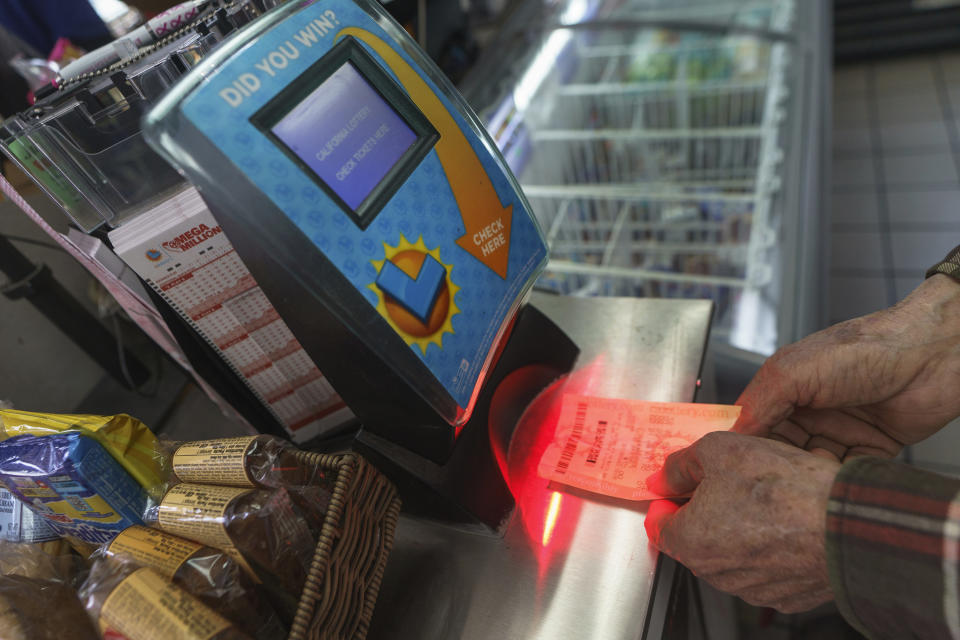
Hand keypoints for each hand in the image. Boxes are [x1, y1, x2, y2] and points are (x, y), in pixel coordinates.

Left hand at [644, 431, 839, 612]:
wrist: (846, 522)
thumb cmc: (784, 488)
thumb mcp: (719, 450)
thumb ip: (681, 465)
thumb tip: (663, 476)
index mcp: (691, 541)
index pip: (658, 525)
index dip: (667, 499)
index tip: (678, 485)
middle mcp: (718, 573)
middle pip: (695, 539)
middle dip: (704, 511)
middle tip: (725, 482)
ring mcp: (753, 589)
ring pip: (731, 554)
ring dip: (738, 529)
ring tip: (762, 498)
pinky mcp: (787, 594)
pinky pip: (765, 568)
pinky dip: (769, 546)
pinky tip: (785, 521)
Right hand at [734, 274, 959, 460]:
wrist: (932, 356)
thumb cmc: (866, 348)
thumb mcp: (796, 371)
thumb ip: (761, 402)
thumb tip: (732, 432)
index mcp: (787, 387)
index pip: (752, 423)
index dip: (741, 443)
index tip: (729, 464)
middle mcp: (811, 409)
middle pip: (779, 449)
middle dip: (774, 464)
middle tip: (767, 480)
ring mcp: (840, 430)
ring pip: (810, 465)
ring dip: (806, 474)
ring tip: (804, 478)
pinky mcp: (870, 448)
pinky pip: (844, 474)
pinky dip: (836, 479)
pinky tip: (832, 478)